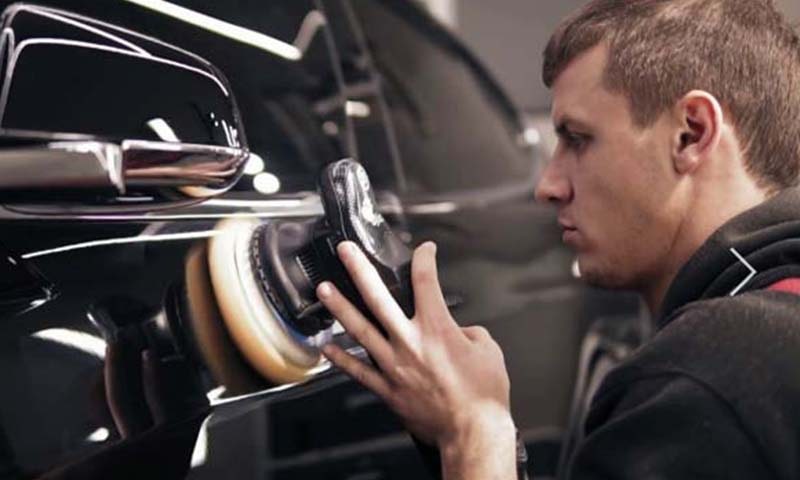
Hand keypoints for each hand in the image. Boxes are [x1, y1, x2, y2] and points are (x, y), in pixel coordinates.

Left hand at [316, 241, 513, 448]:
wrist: (473, 431)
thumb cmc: (483, 395)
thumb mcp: (488, 350)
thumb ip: (469, 332)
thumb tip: (457, 331)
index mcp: (437, 328)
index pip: (426, 280)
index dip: (424, 258)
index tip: (423, 249)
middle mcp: (410, 342)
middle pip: (378, 297)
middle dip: (359, 269)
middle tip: (346, 252)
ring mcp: (394, 365)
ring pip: (360, 330)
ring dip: (340, 308)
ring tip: (324, 290)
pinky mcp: (388, 389)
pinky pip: (358, 371)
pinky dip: (342, 359)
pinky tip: (328, 348)